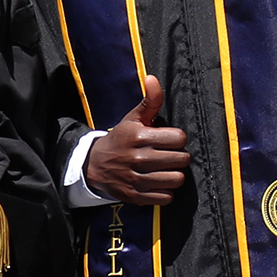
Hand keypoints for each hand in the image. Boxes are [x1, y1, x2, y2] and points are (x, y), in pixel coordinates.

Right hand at [83, 75, 189, 204]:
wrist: (94, 165)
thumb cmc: (121, 139)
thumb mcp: (133, 118)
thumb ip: (150, 100)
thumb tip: (152, 78)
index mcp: (139, 136)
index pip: (179, 138)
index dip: (177, 139)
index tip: (169, 140)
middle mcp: (138, 158)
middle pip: (182, 160)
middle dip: (179, 157)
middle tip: (169, 155)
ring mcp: (136, 179)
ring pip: (176, 179)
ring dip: (174, 175)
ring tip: (165, 170)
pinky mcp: (135, 196)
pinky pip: (166, 198)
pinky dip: (165, 192)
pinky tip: (158, 183)